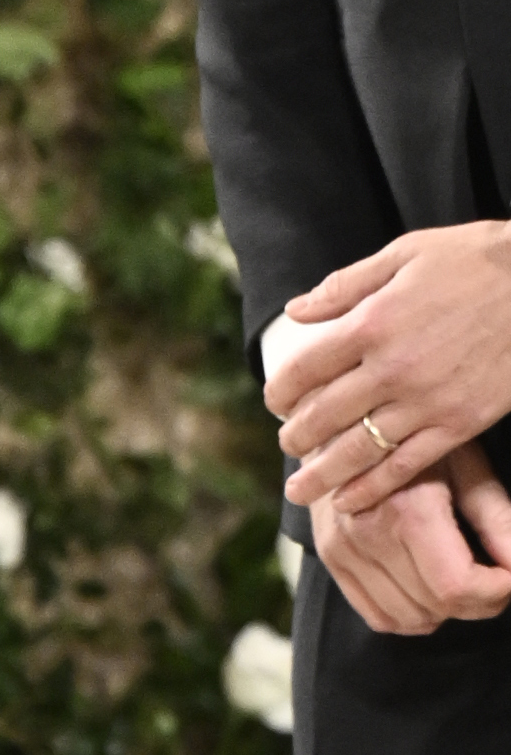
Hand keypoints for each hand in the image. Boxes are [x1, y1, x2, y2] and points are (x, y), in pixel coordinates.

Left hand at [272, 222, 510, 510]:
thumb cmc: (478, 260)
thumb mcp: (408, 253)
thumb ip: (348, 285)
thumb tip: (297, 310)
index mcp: (374, 322)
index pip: (305, 369)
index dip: (281, 391)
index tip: (277, 402)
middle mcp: (392, 368)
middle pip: (324, 415)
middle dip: (295, 436)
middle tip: (287, 445)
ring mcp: (426, 400)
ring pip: (357, 450)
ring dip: (321, 475)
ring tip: (300, 490)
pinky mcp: (458, 424)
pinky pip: (405, 465)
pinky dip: (372, 488)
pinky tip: (349, 501)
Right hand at [307, 437, 510, 633]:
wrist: (342, 419)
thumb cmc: (414, 432)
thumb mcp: (465, 462)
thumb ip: (495, 518)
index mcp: (407, 510)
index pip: (455, 585)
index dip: (496, 592)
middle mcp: (368, 537)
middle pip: (435, 607)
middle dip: (480, 601)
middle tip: (498, 576)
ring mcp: (344, 552)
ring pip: (409, 619)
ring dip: (447, 610)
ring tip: (464, 578)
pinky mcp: (332, 560)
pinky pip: (379, 616)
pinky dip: (413, 615)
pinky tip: (430, 590)